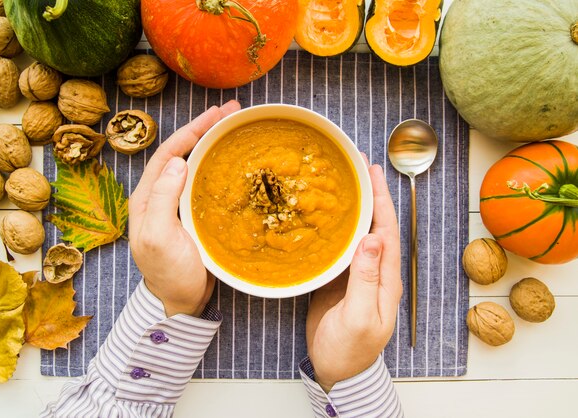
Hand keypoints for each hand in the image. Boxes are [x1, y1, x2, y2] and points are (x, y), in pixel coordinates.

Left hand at [128, 100, 240, 317]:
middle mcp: (161, 195)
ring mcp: (178, 204)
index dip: (190, 131)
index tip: (215, 115)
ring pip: (195, 165)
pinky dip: (220, 166)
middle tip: (232, 112)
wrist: (181, 301)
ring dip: (213, 144)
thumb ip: (162, 200)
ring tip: (236, 126)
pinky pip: (206, 182)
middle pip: (182, 153)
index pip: (167, 154)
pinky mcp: (194, 214)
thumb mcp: (160, 238)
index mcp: (146, 198)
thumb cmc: (168, 274)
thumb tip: (178, 161)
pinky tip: (234, 159)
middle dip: (204, 129)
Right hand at [306, 163, 402, 391]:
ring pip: (359, 234)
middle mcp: (375, 271)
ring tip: (343, 183)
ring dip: (355, 208)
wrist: (337, 370)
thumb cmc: (350, 350)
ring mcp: (357, 275)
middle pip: (375, 226)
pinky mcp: (339, 280)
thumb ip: (364, 279)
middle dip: (370, 196)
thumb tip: (371, 238)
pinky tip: (326, 217)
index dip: (381, 200)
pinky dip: (337, 228)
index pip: (387, 231)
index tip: (372, 174)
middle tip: (358, 168)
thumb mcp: (357, 316)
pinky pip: (341, 247)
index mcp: (386, 279)